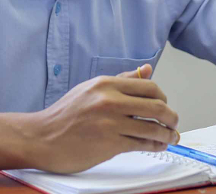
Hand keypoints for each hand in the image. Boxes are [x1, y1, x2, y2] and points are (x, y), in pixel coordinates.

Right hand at [27, 64, 178, 173]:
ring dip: (167, 134)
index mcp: (106, 84)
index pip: (149, 86)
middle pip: (156, 106)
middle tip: (174, 122)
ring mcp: (110, 123)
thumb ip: (121, 80)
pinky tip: (157, 146)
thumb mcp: (91, 89)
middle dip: (171, 117)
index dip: (163, 97)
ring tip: (170, 137)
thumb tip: (147, 69)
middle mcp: (109, 100)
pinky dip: (155, 146)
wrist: (41, 137)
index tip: (165, 105)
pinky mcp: (109, 144)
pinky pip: (141, 144)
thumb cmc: (65, 114)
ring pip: (153, 127)